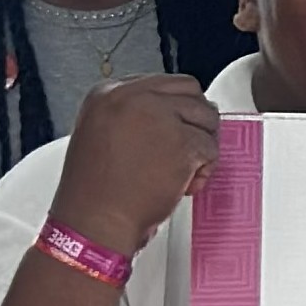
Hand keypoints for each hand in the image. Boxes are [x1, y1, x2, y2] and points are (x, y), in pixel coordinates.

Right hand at [52, 77, 219, 255]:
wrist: (93, 222)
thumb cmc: (97, 190)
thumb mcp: (102, 134)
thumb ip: (135, 115)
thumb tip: (177, 113)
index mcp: (108, 93)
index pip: (166, 84)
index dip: (177, 113)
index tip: (172, 134)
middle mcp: (132, 97)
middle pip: (193, 94)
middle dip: (196, 123)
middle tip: (185, 152)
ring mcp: (158, 117)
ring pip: (208, 120)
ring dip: (202, 149)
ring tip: (178, 173)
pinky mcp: (180, 141)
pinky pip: (212, 149)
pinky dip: (204, 171)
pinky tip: (181, 185)